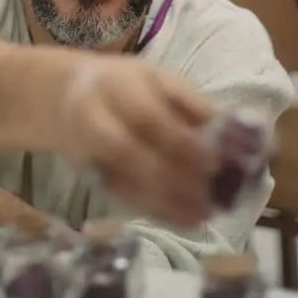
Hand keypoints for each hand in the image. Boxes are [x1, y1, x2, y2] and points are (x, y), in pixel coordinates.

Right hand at [57, 57, 215, 226]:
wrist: (68, 97)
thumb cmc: (127, 86)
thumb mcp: (158, 78)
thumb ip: (190, 101)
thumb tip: (229, 129)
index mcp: (116, 85)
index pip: (146, 116)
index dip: (180, 142)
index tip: (214, 162)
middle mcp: (93, 117)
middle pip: (128, 152)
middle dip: (173, 176)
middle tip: (210, 192)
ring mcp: (85, 150)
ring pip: (122, 180)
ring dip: (165, 200)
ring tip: (203, 212)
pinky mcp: (87, 175)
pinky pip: (121, 197)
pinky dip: (155, 211)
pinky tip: (186, 218)